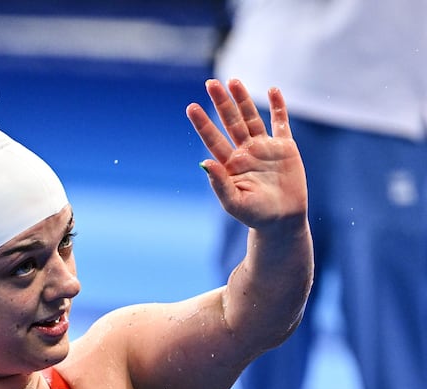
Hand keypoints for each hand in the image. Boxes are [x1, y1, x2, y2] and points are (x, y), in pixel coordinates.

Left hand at [187, 79, 307, 229]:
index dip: (203, 124)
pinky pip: (280, 123)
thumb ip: (219, 183)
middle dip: (221, 103)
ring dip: (243, 99)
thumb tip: (204, 163)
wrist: (282, 221)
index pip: (213, 140)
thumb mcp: (234, 202)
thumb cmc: (256, 215)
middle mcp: (245, 153)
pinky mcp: (284, 147)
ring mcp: (265, 148)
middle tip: (210, 83)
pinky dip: (278, 106)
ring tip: (233, 81)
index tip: (190, 107)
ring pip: (251, 118)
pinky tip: (272, 90)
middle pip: (230, 122)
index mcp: (231, 165)